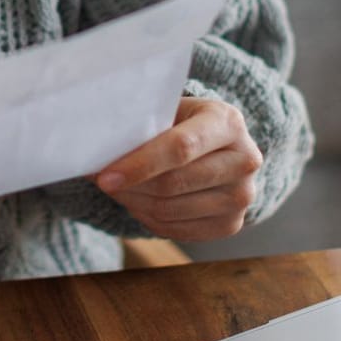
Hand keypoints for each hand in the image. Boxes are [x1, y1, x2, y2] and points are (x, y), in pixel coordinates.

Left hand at [95, 96, 262, 242]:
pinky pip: (176, 229)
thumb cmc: (184, 123)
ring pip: (170, 210)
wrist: (219, 147)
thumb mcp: (170, 110)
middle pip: (173, 184)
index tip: (105, 176)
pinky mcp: (232, 224)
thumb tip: (94, 145)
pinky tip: (139, 200)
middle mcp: (245, 160)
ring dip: (134, 202)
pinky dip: (148, 217)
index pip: (180, 148)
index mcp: (228, 122)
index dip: (139, 165)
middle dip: (130, 186)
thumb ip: (141, 124)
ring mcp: (242, 196)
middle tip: (102, 181)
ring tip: (119, 188)